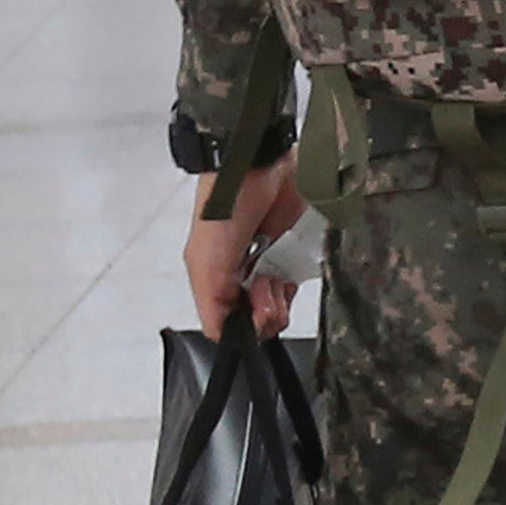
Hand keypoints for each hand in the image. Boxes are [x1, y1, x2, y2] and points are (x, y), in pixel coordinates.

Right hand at [186, 157, 308, 335]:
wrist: (260, 167)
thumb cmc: (225, 207)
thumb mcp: (206, 261)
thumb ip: (213, 303)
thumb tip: (225, 337)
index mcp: (214, 281)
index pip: (230, 327)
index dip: (246, 327)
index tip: (254, 309)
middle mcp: (240, 276)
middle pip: (259, 319)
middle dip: (266, 310)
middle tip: (266, 285)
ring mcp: (267, 263)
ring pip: (281, 303)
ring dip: (282, 296)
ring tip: (274, 274)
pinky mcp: (292, 249)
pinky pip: (299, 279)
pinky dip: (298, 279)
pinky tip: (290, 265)